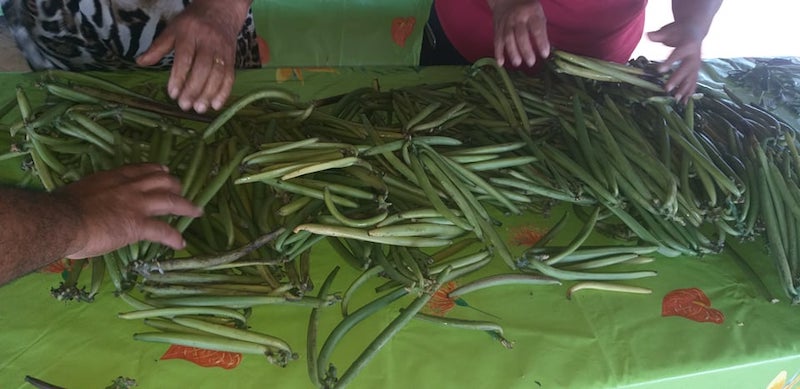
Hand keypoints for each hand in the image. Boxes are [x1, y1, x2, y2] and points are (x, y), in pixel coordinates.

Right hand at [59, 164, 202, 258]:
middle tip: (181, 190)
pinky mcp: (139, 225)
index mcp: (114, 178)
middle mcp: (130, 187)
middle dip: (174, 185)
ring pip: (171, 201)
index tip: (163, 170)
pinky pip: (164, 231)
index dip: (155, 170)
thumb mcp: (81, 193)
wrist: (62, 219)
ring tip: (196, 211)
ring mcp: (137, 205)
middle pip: (162, 181)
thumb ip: (93, 196)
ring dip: (187, 206)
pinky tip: (181, 243)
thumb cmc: (63, 208)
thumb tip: (90, 206)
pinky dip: (175, 237)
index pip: (140, 170)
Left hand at [136, 0, 250, 112]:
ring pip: (218, 74)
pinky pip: (230, 77)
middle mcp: (208, 42)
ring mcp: (222, 50)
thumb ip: (158, 47)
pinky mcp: (232, 58)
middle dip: (194, 89)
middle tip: (184, 105)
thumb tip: (140, 62)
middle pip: (203, 68)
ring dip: (209, 94)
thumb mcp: (173, 29)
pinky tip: (216, 105)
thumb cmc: (193, 22)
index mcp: (190, 33)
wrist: (221, 10)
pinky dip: (224, 92)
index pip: (185, 57)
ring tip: (199, 108)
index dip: (179, 77)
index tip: (172, 94)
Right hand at [489, 0, 549, 67]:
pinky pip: (497, 41)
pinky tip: (500, 63)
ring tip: (517, 63)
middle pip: (521, 35)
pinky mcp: (497, 28)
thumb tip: (543, 48)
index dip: (541, 42)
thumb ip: (540, 28)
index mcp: (531, 12)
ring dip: (512, 52)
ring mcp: (506, 23)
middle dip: (526, 50)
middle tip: (531, 62)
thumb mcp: (538, 13)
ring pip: (508, 39)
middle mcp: (518, 18)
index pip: (537, 28)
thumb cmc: (527, 8)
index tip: (545, 54)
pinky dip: (498, 53)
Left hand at [648, 22, 703, 103]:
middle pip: (686, 68)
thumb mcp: (668, 29)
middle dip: (676, 79)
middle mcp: (695, 55)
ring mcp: (697, 64)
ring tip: (676, 100)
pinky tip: (684, 102)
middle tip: (666, 89)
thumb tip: (648, 35)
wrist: (694, 30)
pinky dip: (690, 92)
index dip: (669, 61)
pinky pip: (694, 82)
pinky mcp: (696, 70)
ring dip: (684, 89)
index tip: (659, 70)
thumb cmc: (678, 30)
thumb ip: (658, 34)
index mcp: (688, 44)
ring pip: (691, 78)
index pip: (677, 53)